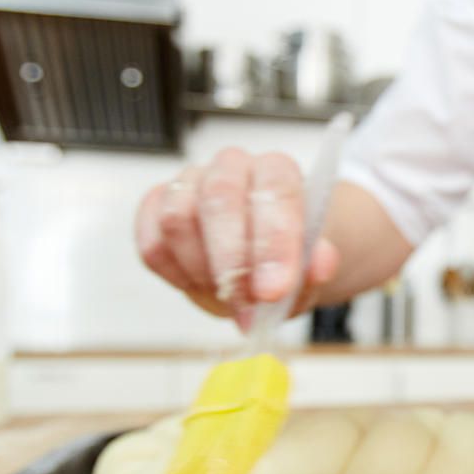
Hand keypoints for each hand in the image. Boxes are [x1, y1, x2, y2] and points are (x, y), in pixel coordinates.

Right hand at [135, 149, 339, 329]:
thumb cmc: (285, 258)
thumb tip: (320, 265)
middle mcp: (231, 168)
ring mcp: (188, 184)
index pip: (275, 191)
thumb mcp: (311, 270)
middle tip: (246, 304)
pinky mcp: (156, 208)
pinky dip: (174, 273)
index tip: (274, 288)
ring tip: (227, 296)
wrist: (262, 262)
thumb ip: (319, 266)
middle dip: (231, 259)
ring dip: (201, 269)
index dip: (273, 241)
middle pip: (218, 197)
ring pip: (178, 218)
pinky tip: (199, 285)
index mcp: (277, 171)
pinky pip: (152, 242)